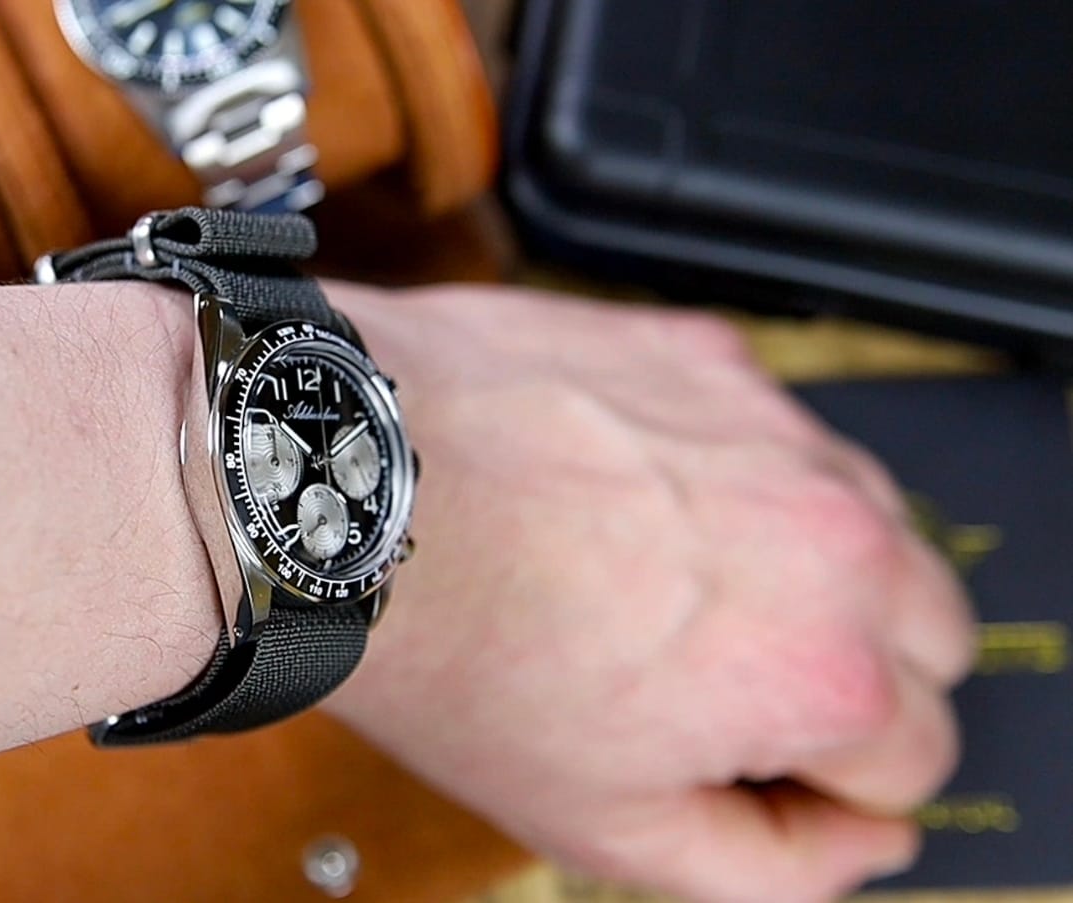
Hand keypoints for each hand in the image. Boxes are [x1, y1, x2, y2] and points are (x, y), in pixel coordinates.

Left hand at [324, 283, 974, 902]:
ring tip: (671, 588)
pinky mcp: (709, 357)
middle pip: (928, 635)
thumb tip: (851, 838)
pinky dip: (737, 475)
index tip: (745, 758)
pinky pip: (776, 435)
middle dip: (852, 673)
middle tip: (721, 680)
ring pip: (870, 523)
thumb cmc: (448, 646)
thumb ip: (766, 865)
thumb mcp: (602, 823)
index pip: (914, 758)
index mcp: (823, 667)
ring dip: (809, 568)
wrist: (340, 494)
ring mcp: (773, 431)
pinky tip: (638, 501)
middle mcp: (831, 534)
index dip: (824, 778)